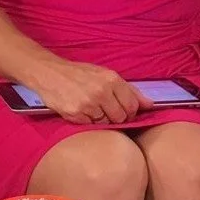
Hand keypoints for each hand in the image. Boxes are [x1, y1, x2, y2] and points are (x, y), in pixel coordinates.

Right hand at [27, 60, 151, 124]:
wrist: (49, 74)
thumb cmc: (79, 74)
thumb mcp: (105, 75)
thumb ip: (129, 90)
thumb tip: (150, 105)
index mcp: (111, 79)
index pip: (132, 105)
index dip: (130, 112)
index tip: (124, 111)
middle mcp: (101, 91)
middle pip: (121, 117)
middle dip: (116, 117)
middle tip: (106, 110)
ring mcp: (88, 104)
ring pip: (106, 123)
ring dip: (101, 119)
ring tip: (92, 108)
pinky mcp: (75, 114)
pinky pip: (91, 126)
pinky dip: (88, 122)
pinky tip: (82, 111)